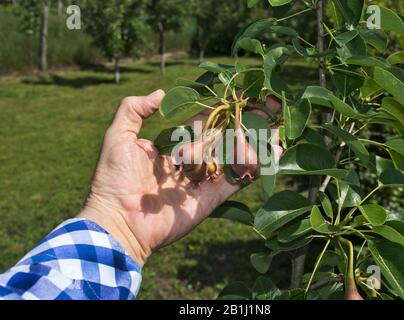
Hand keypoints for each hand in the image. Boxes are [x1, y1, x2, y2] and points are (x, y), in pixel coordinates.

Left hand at [78, 89, 280, 265]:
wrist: (118, 220)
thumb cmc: (114, 178)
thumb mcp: (118, 136)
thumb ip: (133, 109)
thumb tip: (161, 93)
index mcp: (173, 147)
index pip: (204, 122)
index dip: (224, 109)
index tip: (243, 95)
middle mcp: (191, 162)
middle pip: (225, 138)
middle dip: (248, 122)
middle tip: (272, 107)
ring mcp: (203, 180)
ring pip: (235, 158)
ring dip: (257, 143)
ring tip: (278, 128)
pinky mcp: (212, 199)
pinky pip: (236, 180)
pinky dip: (255, 168)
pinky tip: (273, 153)